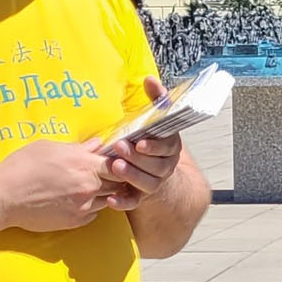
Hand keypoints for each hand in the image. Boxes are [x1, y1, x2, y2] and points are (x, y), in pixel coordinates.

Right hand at [0, 139, 120, 231]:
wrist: (4, 196)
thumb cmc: (23, 166)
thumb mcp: (50, 147)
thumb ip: (78, 147)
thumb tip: (96, 145)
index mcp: (84, 163)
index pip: (118, 164)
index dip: (118, 162)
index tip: (114, 161)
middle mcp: (88, 186)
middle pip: (118, 183)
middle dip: (115, 179)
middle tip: (107, 176)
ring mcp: (83, 206)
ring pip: (107, 200)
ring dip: (103, 194)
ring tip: (88, 188)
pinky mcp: (75, 221)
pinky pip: (93, 214)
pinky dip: (91, 207)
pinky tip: (77, 201)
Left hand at [101, 80, 183, 204]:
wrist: (155, 169)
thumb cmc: (151, 137)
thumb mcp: (155, 117)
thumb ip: (155, 98)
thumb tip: (149, 78)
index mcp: (170, 146)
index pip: (167, 147)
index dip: (154, 146)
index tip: (140, 141)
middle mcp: (165, 166)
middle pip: (155, 165)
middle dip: (137, 158)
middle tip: (120, 148)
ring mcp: (154, 182)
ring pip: (147, 183)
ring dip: (131, 176)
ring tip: (115, 167)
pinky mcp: (141, 196)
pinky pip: (134, 202)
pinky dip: (123, 202)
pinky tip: (111, 200)